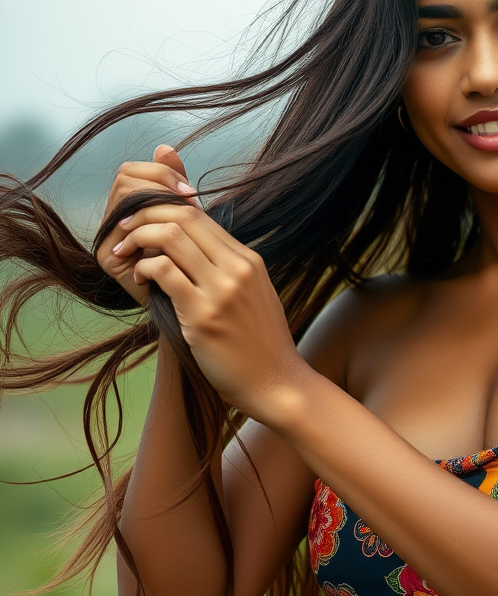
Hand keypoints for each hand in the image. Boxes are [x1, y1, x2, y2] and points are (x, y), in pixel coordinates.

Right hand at [96, 144, 197, 305]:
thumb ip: (180, 189)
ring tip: (182, 217)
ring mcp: (109, 238)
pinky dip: (151, 224)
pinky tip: (173, 236)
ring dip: (157, 200)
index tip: (192, 193)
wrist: (201, 316)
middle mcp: (116, 221)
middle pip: (126, 176)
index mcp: (134, 211)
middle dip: (160, 182)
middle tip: (189, 200)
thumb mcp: (194, 223)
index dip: (162, 173)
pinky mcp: (108, 257)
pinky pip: (125, 226)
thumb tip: (165, 146)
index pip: (134, 171)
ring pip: (125, 195)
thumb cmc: (201, 268)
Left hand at [109, 194, 304, 418]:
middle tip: (124, 229)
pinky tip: (141, 281)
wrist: (276, 383)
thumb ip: (230, 272)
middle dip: (145, 215)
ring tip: (126, 253)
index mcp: (250, 261)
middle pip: (184, 217)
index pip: (201, 216)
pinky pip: (164, 272)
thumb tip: (197, 253)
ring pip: (171, 237)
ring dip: (139, 238)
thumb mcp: (254, 297)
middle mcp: (238, 268)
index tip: (143, 223)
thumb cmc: (260, 346)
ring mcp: (222, 290)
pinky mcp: (202, 315)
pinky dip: (144, 268)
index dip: (164, 211)